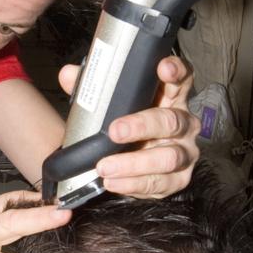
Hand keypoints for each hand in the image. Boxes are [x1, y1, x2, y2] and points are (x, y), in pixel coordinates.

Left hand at [58, 55, 199, 198]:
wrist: (135, 164)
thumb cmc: (126, 125)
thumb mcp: (112, 107)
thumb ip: (91, 89)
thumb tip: (67, 74)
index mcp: (171, 97)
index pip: (182, 78)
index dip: (176, 71)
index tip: (162, 68)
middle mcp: (184, 123)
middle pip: (171, 121)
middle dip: (142, 125)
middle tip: (115, 131)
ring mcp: (185, 152)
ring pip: (168, 157)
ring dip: (134, 163)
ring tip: (105, 167)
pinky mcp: (179, 179)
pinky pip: (159, 183)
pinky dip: (133, 184)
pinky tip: (113, 182)